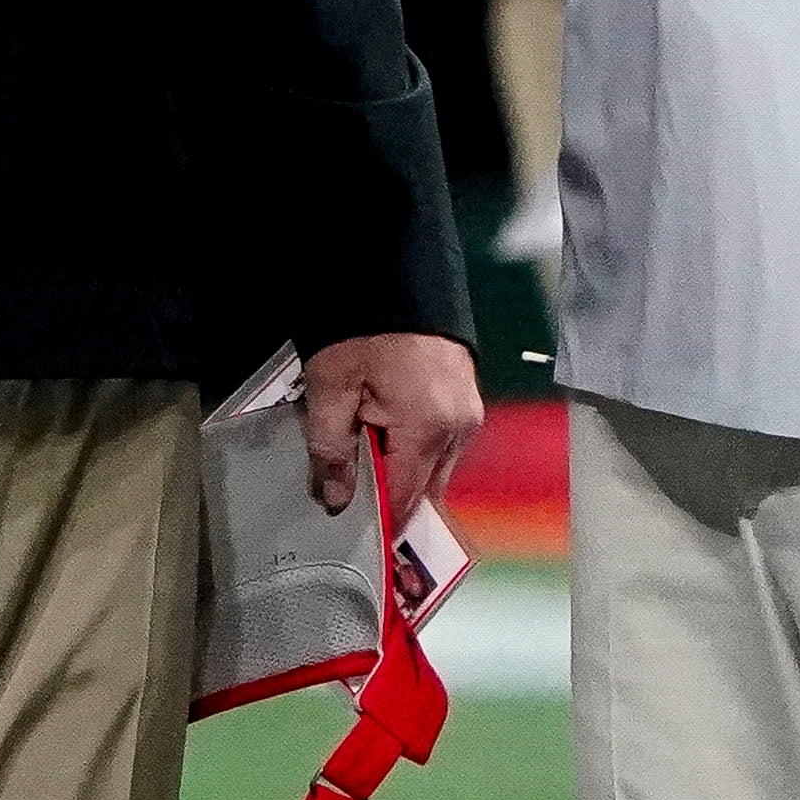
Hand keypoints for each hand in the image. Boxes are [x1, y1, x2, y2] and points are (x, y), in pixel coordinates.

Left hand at [301, 334, 484, 519]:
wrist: (393, 264)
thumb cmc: (361, 324)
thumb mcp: (331, 386)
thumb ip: (331, 449)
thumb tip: (336, 500)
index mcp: (430, 427)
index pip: (406, 499)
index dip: (381, 522)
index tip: (356, 535)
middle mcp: (460, 425)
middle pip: (425, 486)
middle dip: (391, 494)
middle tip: (352, 487)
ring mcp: (469, 408)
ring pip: (435, 464)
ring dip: (403, 467)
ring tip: (364, 449)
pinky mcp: (466, 391)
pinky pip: (442, 438)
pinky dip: (415, 444)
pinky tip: (385, 429)